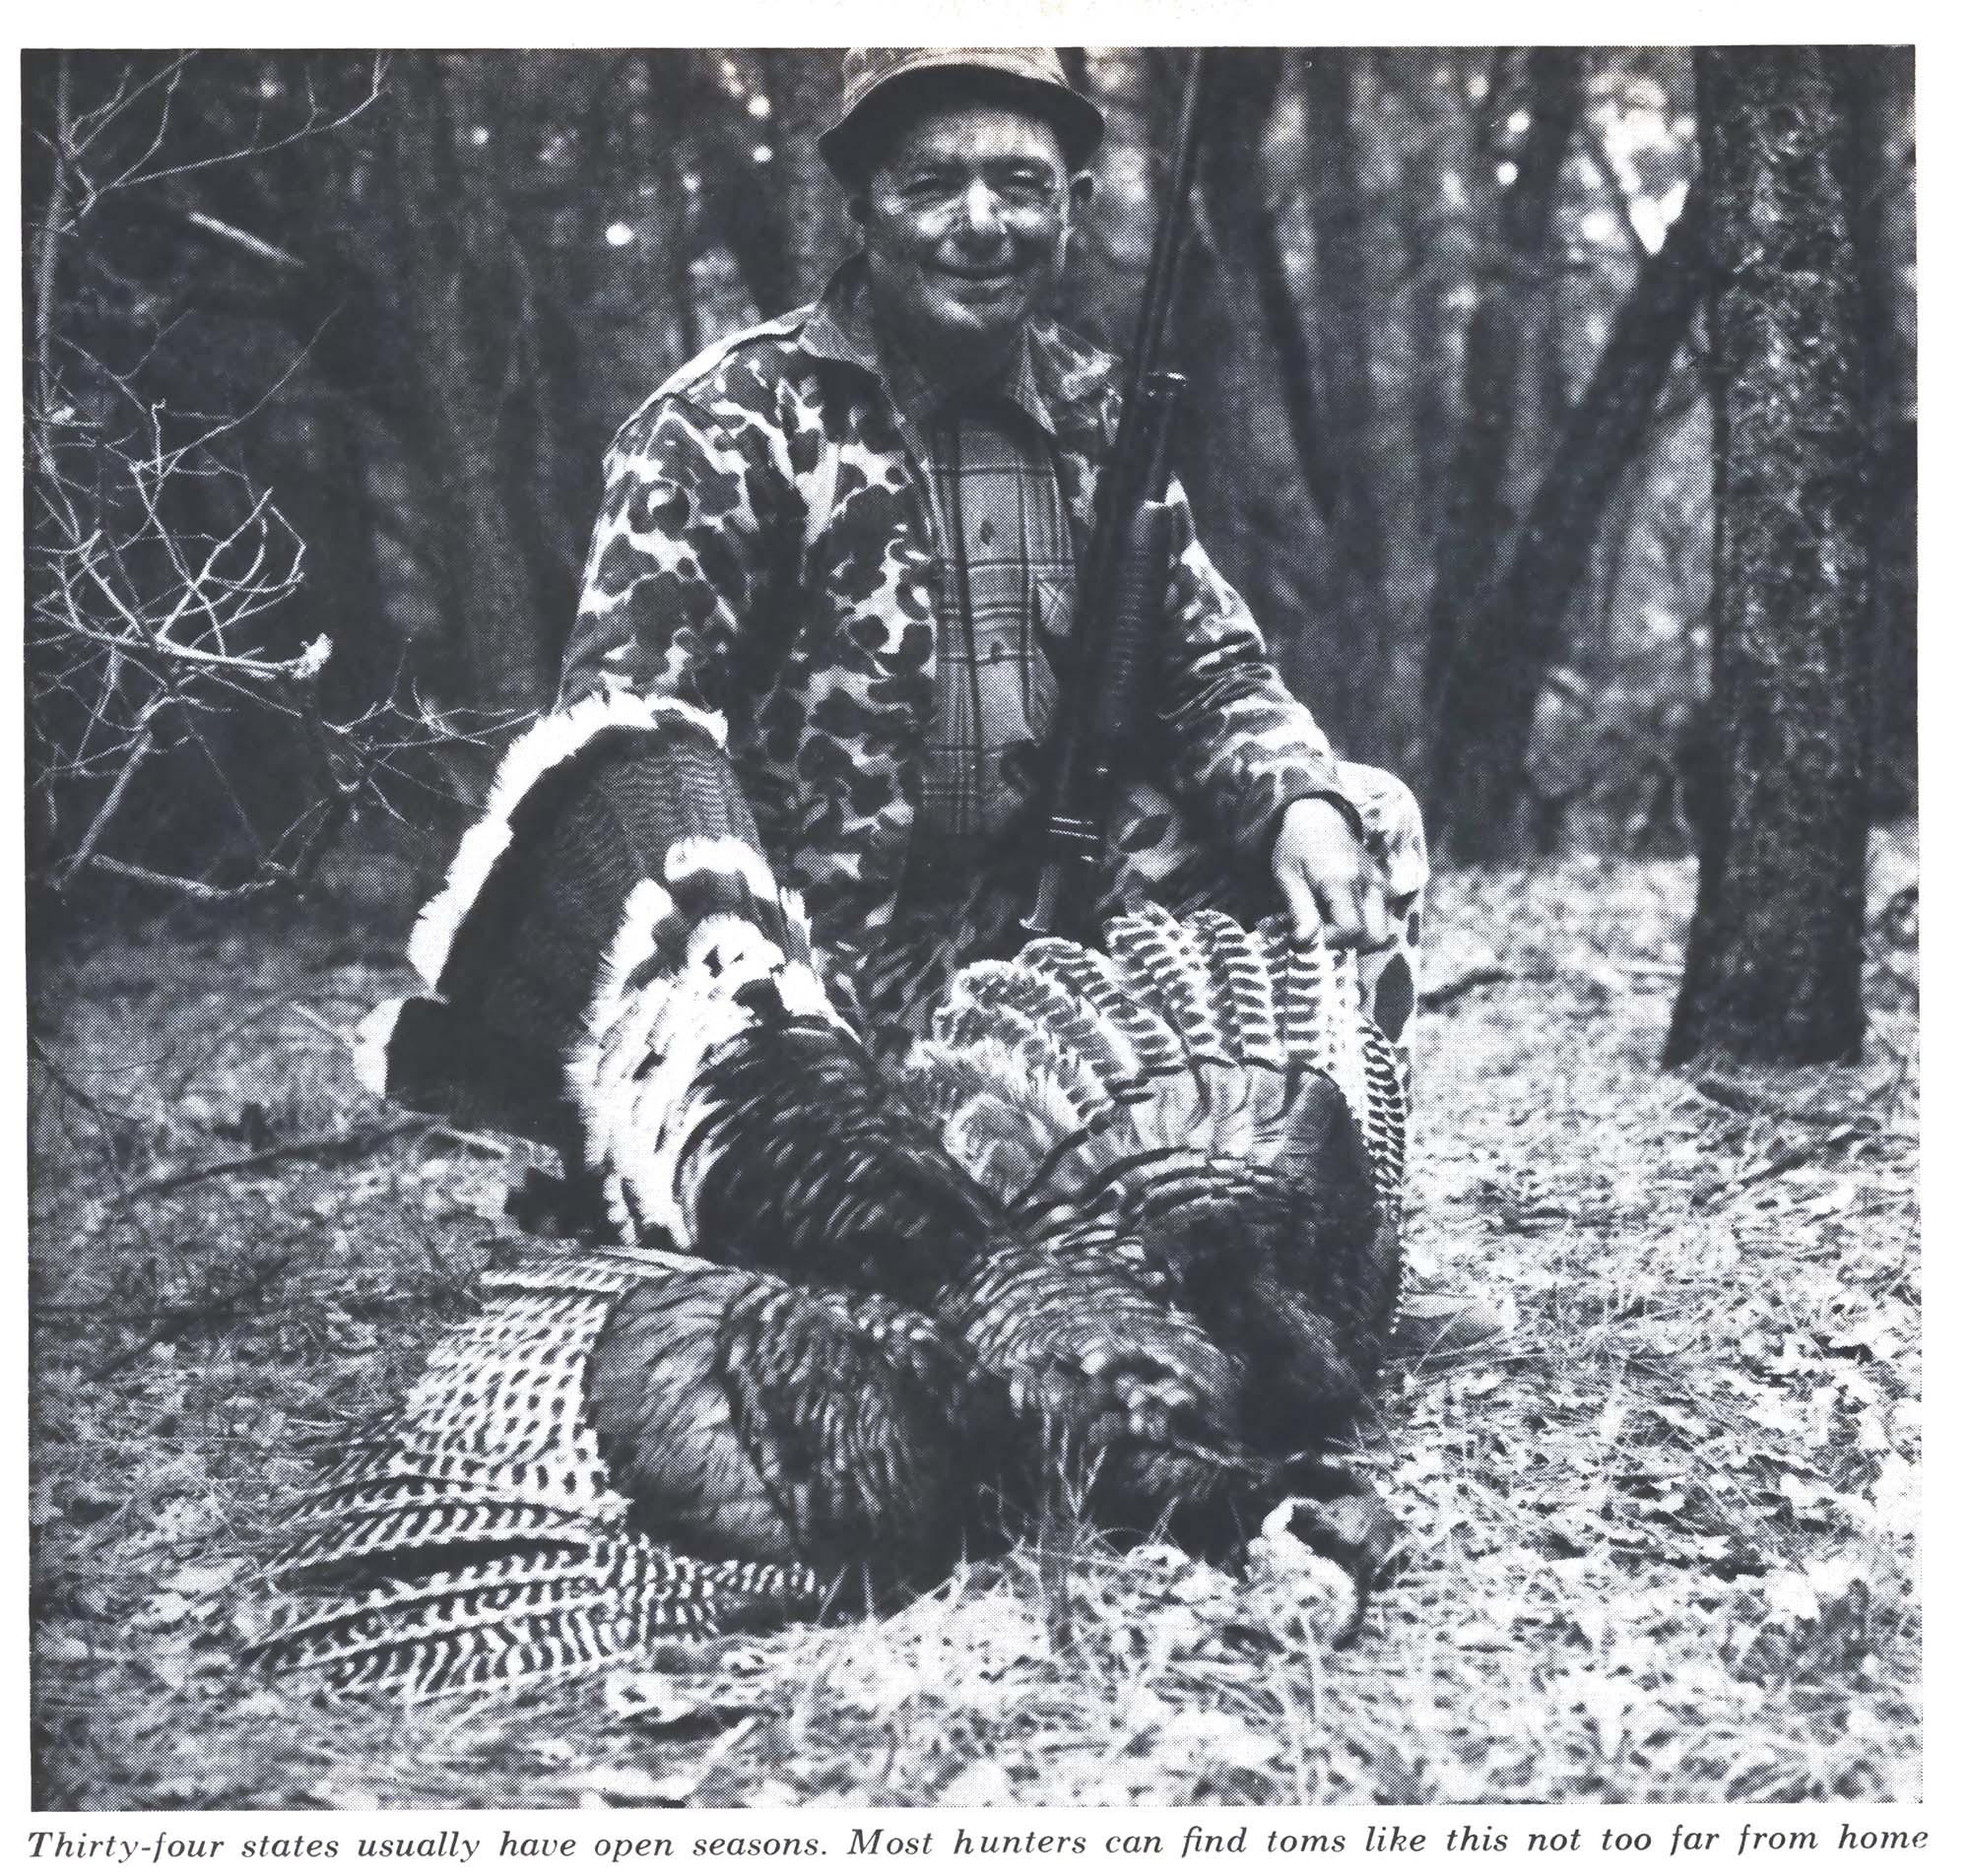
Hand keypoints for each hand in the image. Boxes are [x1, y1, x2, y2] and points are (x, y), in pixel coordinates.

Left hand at [1271, 796, 1390, 950]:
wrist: (1317, 818)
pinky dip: (1364, 927)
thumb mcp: (1287, 878)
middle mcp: (1370, 882)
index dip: (1331, 942)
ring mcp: (1381, 884)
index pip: (1351, 929)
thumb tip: (1305, 945)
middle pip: (1375, 937)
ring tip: (1331, 925)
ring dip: (1358, 939)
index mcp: (1342, 880)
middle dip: (1349, 944)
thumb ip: (1300, 912)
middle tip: (1323, 934)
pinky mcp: (1383, 885)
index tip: (1309, 936)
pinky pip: (1382, 920)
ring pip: (1382, 932)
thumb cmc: (1295, 849)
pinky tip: (1342, 916)